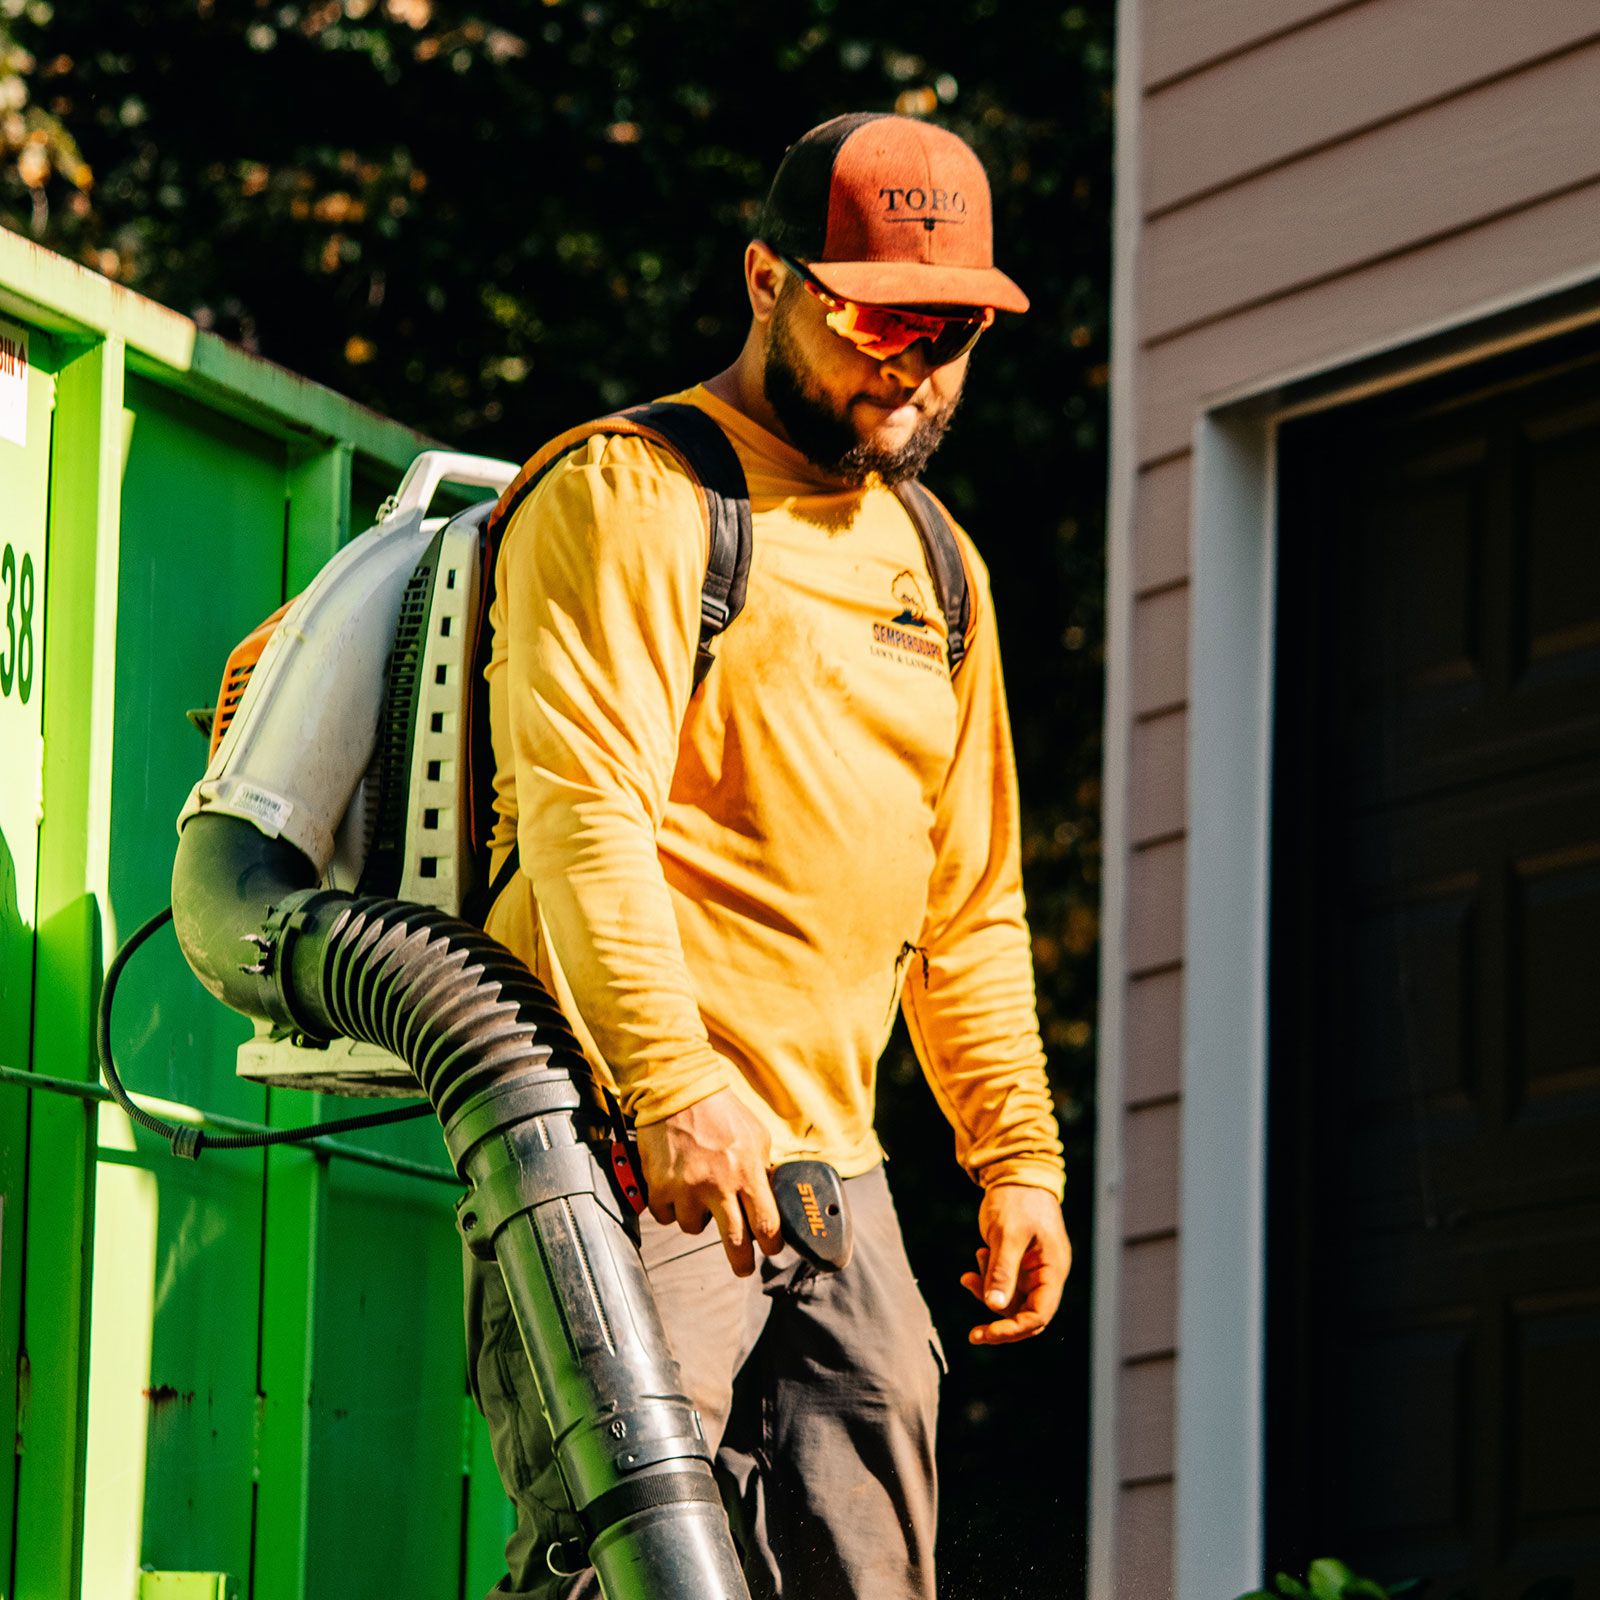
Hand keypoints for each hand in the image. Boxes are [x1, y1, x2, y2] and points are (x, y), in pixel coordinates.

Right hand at [635, 1087, 783, 1277]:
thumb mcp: (757, 1136)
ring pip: (694, 1229)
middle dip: (741, 1263)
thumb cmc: (721, 1111)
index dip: (771, 1244)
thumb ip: (763, 1168)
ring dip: (697, 1218)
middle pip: (734, 1243)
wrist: (679, 1090)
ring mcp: (687, 1188)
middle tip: (742, 1267)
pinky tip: (675, 1187)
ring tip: (698, 1194)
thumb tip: (771, 1196)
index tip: (771, 1249)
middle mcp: (718, 1185)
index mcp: (747, 1172)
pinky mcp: (660, 1187)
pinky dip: (670, 1207)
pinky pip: (666, 1216)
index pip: (766, 1224)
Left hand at [960, 1184, 1070, 1344]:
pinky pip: (1004, 1283)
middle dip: (1000, 1323)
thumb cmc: (1017, 1199)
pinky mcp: (1018, 1262)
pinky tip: (977, 1258)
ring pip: (1012, 1300)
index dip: (1015, 1329)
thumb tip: (995, 1307)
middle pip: (1027, 1315)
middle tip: (974, 1334)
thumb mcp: (1008, 1234)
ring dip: (989, 1293)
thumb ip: (1003, 1270)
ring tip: (971, 1271)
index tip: (987, 1332)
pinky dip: (987, 1278)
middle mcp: (1046, 1274)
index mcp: (1053, 1269)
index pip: (1039, 1314)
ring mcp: (1033, 1269)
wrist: (1015, 1172)